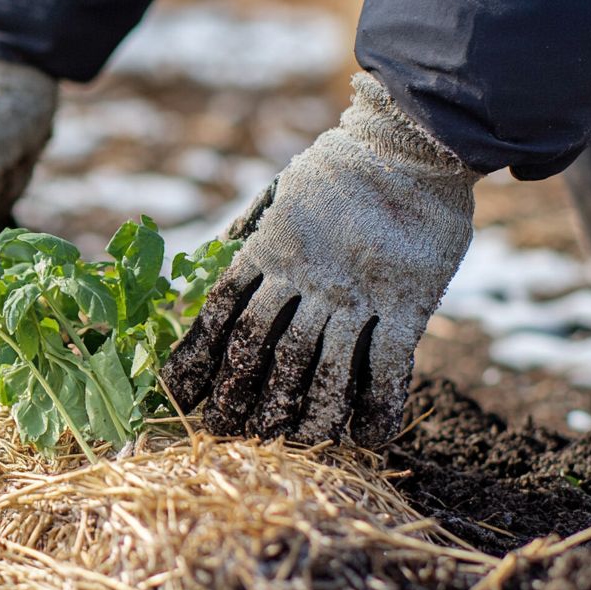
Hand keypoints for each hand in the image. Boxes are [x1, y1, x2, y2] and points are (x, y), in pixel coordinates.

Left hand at [162, 73, 480, 445]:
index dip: (199, 359)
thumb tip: (201, 263)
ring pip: (322, 368)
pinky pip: (388, 365)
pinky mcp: (406, 301)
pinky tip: (368, 439)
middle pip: (265, 350)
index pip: (222, 314)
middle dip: (243, 396)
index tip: (182, 395)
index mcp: (269, 252)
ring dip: (306, 413)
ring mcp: (356, 293)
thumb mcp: (275, 195)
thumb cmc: (337, 171)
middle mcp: (306, 279)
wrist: (408, 144)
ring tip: (293, 445)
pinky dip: (377, 405)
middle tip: (228, 431)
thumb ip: (241, 234)